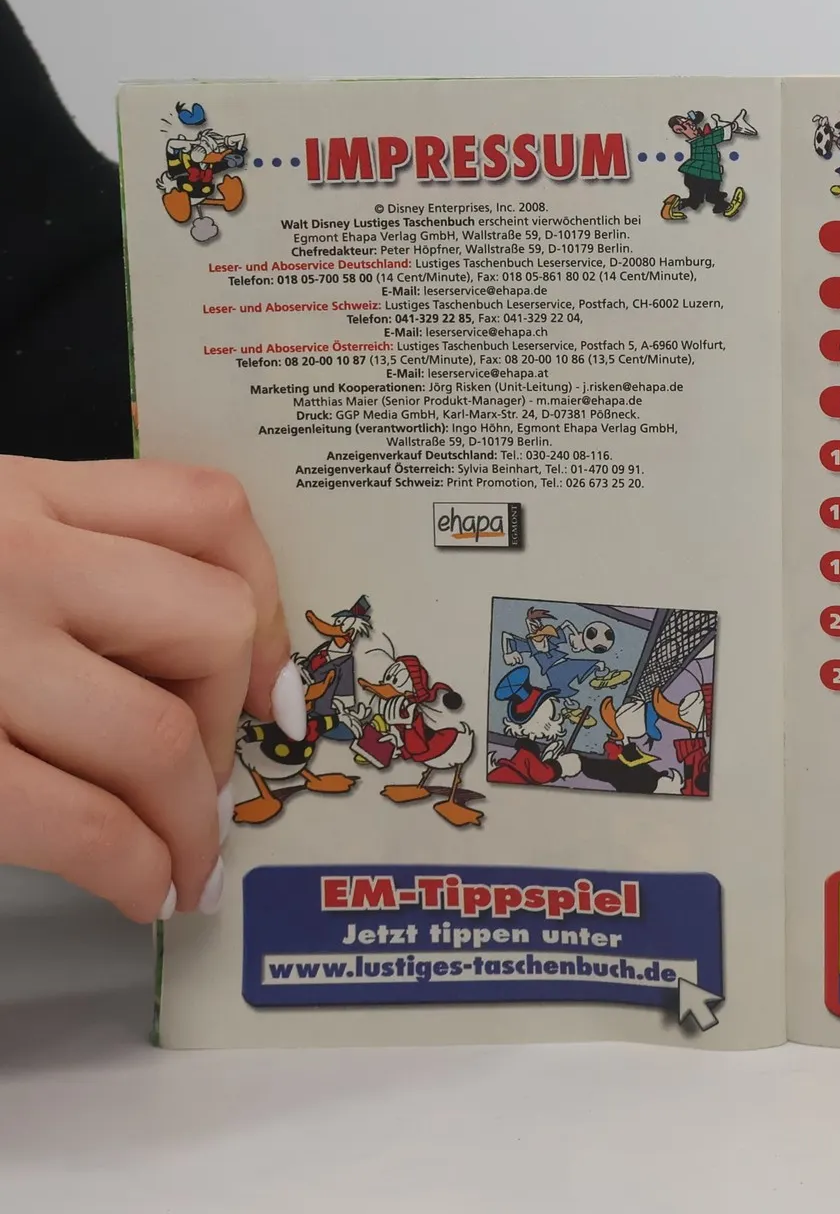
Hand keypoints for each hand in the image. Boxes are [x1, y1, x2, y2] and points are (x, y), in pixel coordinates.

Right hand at [0, 456, 295, 919]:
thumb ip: (63, 556)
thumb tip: (205, 661)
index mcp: (18, 495)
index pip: (207, 514)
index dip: (267, 600)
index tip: (269, 677)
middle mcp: (10, 560)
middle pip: (208, 623)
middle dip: (228, 719)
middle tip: (208, 776)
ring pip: (155, 735)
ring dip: (190, 820)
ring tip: (185, 861)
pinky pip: (73, 820)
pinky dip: (130, 869)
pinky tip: (138, 890)